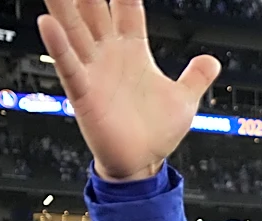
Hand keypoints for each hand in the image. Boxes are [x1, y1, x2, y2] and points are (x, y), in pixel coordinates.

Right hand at [38, 0, 220, 180]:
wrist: (142, 164)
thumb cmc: (156, 134)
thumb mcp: (184, 102)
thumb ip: (196, 77)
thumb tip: (212, 61)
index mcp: (134, 51)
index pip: (127, 7)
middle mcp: (110, 56)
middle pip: (94, 9)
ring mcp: (95, 72)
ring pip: (74, 29)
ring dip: (63, 6)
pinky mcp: (84, 94)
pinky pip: (69, 66)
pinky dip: (58, 46)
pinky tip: (49, 24)